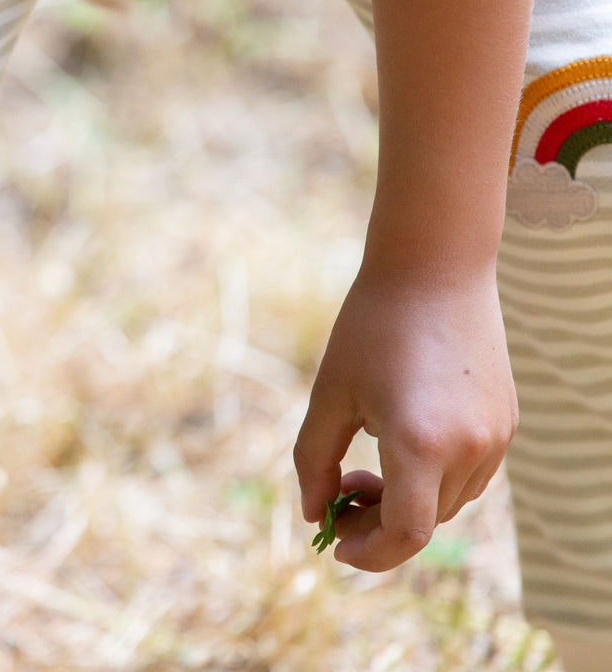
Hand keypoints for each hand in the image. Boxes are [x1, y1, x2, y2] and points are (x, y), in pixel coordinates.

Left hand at [293, 267, 517, 570]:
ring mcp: (496, 436)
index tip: (334, 543)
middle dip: (376, 520)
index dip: (368, 551)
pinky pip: (470, 473)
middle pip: (425, 521)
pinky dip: (433, 476)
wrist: (435, 268)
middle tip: (339, 488)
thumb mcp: (330, 393)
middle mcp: (470, 449)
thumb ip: (315, 460)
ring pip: (449, 501)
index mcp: (421, 444)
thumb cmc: (371, 326)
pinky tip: (402, 436)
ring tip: (367, 458)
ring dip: (406, 499)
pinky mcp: (506, 421)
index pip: (404, 535)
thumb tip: (313, 513)